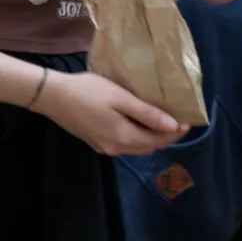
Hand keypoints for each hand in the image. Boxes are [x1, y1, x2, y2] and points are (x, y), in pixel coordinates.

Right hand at [36, 71, 186, 154]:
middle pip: (149, 146)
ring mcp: (104, 147)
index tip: (189, 120)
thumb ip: (148, 114)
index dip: (176, 132)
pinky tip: (141, 124)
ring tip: (164, 121)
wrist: (52, 96)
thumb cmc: (90, 92)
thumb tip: (173, 126)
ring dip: (152, 137)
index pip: (159, 140)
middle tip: (179, 120)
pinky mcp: (96, 142)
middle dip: (167, 136)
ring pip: (137, 147)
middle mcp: (116, 148)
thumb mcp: (122, 99)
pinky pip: (125, 144)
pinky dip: (138, 137)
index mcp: (124, 138)